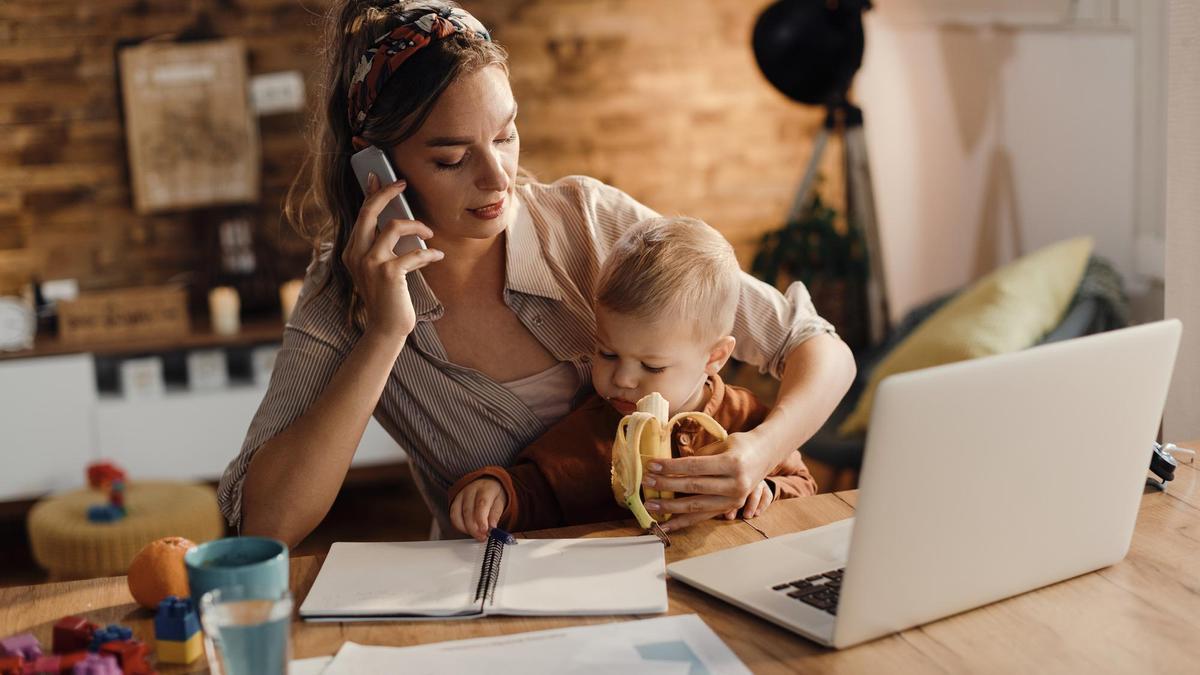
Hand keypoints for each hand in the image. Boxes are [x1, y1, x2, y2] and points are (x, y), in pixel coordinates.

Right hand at [341, 172, 442, 338]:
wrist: (386, 329)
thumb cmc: (387, 298)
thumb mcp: (378, 270)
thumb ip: (381, 248)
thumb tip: (398, 224)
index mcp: (351, 251)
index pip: (361, 215)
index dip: (371, 194)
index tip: (381, 178)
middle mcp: (356, 254)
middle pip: (369, 211)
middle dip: (386, 193)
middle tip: (402, 184)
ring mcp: (371, 263)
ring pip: (393, 226)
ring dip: (416, 226)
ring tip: (430, 234)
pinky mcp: (389, 274)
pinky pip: (414, 253)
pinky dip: (429, 253)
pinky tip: (437, 255)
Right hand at [449, 478, 507, 540]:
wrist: (486, 483)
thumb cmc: (493, 494)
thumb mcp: (500, 501)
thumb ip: (496, 514)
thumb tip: (492, 527)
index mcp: (485, 488)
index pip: (481, 504)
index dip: (481, 519)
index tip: (485, 531)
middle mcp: (471, 490)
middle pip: (468, 511)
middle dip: (474, 528)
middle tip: (482, 537)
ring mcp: (461, 495)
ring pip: (458, 514)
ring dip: (467, 528)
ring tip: (477, 534)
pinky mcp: (455, 501)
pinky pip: (453, 516)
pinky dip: (459, 526)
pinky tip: (468, 530)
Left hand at [642, 430, 775, 532]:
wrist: (767, 454)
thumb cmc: (741, 445)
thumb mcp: (722, 443)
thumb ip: (699, 456)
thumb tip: (670, 465)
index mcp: (732, 463)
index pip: (694, 467)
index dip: (671, 467)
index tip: (652, 465)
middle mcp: (735, 484)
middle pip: (693, 486)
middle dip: (666, 484)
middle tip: (646, 482)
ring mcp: (734, 499)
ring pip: (695, 506)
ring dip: (670, 506)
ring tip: (650, 505)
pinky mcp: (730, 507)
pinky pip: (702, 517)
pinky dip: (682, 522)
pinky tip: (666, 524)